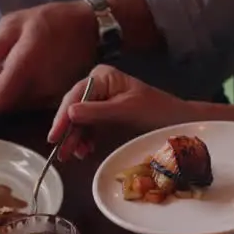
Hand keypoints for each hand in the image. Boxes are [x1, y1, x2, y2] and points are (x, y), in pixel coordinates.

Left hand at [0, 0, 97, 113]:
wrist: (90, 28)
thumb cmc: (50, 21)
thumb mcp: (13, 24)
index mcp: (25, 66)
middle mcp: (39, 87)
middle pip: (5, 105)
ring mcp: (51, 96)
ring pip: (18, 106)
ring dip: (8, 95)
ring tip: (10, 71)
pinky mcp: (58, 99)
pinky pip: (32, 104)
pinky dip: (23, 94)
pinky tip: (26, 76)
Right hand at [47, 64, 182, 159]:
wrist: (178, 123)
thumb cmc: (157, 111)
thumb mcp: (127, 111)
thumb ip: (98, 111)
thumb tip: (69, 112)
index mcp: (102, 77)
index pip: (75, 96)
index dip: (63, 117)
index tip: (54, 136)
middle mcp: (97, 86)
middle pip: (74, 109)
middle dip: (68, 132)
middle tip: (61, 154)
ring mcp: (100, 102)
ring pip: (78, 122)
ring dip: (74, 139)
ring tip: (73, 156)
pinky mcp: (104, 117)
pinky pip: (88, 129)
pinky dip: (84, 141)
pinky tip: (84, 151)